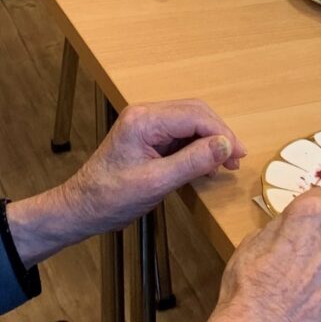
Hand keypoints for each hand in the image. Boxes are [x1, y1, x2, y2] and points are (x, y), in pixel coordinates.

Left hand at [7, 100, 242, 266]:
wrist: (81, 208)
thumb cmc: (111, 198)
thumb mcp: (156, 183)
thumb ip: (192, 162)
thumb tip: (225, 145)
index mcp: (144, 120)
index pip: (195, 116)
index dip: (221, 134)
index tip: (239, 155)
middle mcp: (145, 114)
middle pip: (194, 113)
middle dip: (218, 134)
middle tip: (235, 160)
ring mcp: (145, 123)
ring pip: (189, 122)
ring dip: (209, 140)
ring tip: (225, 164)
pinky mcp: (146, 136)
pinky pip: (179, 134)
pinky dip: (196, 147)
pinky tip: (205, 164)